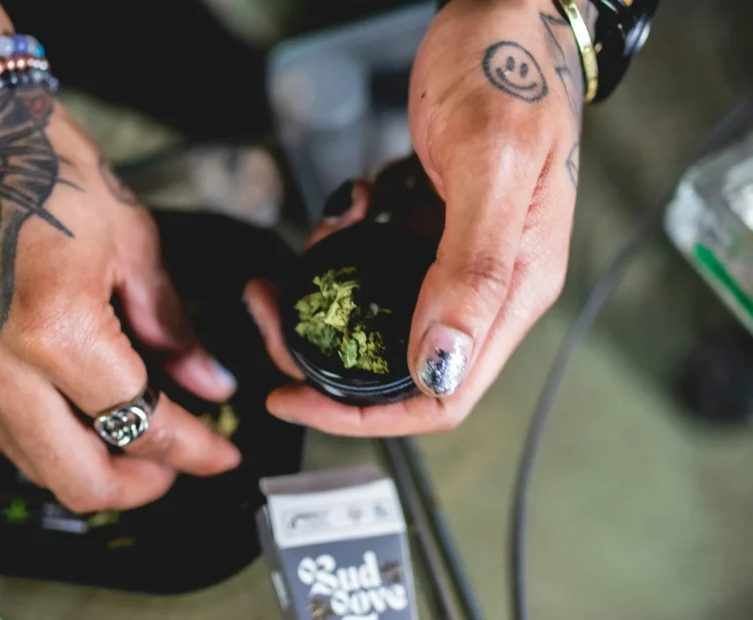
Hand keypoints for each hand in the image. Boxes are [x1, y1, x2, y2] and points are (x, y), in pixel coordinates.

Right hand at [0, 84, 239, 510]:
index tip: (222, 455)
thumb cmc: (42, 165)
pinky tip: (77, 409)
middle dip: (140, 487)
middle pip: (78, 480)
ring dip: (91, 466)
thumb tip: (208, 383)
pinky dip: (48, 438)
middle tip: (175, 464)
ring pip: (34, 466)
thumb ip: (172, 325)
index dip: (195, 451)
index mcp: (57, 328)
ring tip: (133, 436)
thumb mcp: (131, 238)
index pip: (142, 422)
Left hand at [247, 0, 588, 434]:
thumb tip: (439, 367)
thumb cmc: (507, 71)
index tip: (293, 400)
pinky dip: (340, 246)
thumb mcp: (490, 163)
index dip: (365, 417)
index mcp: (515, 289)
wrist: (504, 14)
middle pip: (397, 368)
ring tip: (294, 256)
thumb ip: (472, 269)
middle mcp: (486, 290)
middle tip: (267, 314)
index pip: (442, 395)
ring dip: (323, 297)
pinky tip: (345, 207)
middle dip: (323, 355)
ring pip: (375, 320)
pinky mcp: (428, 232)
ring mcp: (454, 262)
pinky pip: (370, 267)